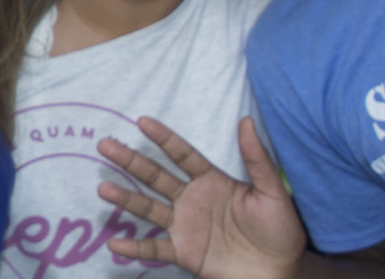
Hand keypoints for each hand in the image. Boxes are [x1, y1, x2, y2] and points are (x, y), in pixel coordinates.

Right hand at [96, 117, 307, 278]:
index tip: (142, 121)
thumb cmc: (280, 229)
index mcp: (212, 181)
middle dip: (131, 161)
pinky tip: (115, 244)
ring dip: (126, 198)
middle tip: (105, 145)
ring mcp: (185, 226)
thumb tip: (247, 121)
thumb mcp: (272, 191)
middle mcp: (192, 200)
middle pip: (156, 176)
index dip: (163, 139)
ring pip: (149, 208)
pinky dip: (135, 248)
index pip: (182, 155)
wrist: (281, 271)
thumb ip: (257, 159)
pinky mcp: (183, 253)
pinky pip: (155, 249)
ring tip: (103, 188)